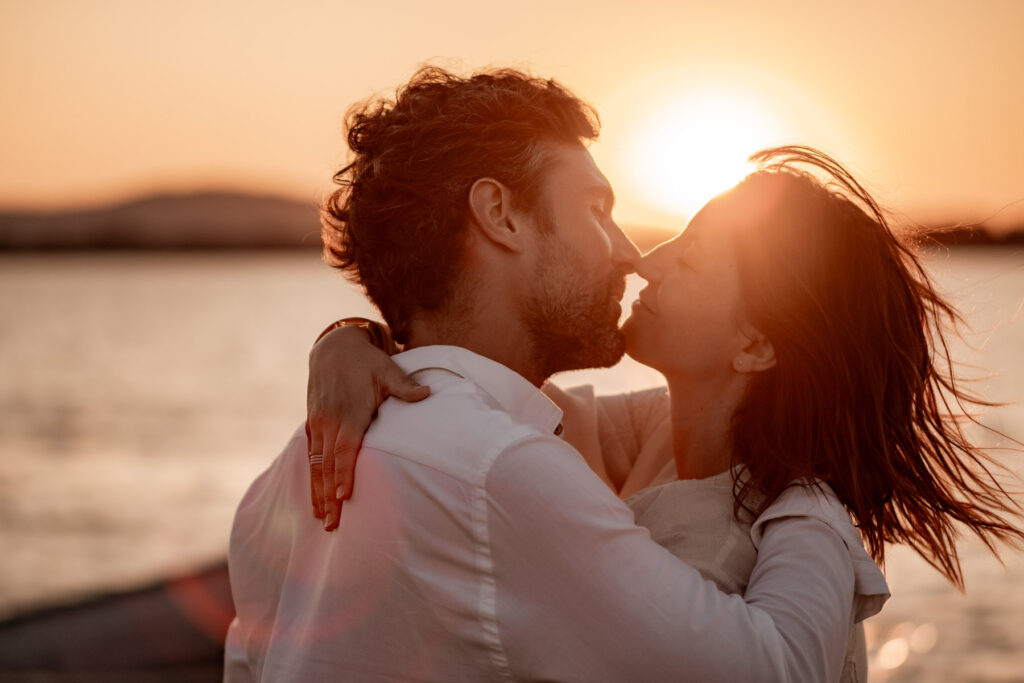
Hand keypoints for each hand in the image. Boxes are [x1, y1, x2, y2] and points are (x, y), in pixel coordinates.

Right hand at [306, 324, 428, 529]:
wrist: (334, 347)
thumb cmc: (366, 362)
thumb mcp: (387, 370)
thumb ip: (405, 386)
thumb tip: (427, 394)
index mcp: (349, 412)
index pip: (346, 448)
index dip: (344, 473)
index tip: (344, 496)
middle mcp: (329, 420)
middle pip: (328, 465)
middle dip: (329, 495)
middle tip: (332, 523)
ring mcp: (318, 424)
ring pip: (316, 464)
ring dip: (318, 493)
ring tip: (322, 519)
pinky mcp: (313, 425)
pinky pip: (310, 457)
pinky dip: (312, 479)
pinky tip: (315, 499)